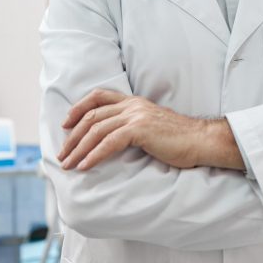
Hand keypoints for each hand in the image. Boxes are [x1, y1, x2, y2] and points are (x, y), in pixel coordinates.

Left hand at [58, 90, 208, 171]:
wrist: (200, 140)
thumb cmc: (179, 140)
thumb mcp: (152, 126)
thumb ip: (133, 127)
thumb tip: (113, 141)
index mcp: (134, 102)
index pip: (99, 96)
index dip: (79, 108)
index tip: (66, 123)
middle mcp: (133, 105)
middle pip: (92, 116)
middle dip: (73, 136)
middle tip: (62, 154)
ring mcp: (136, 116)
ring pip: (97, 130)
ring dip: (78, 149)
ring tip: (68, 164)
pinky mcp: (140, 130)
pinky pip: (109, 142)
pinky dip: (93, 155)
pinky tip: (85, 166)